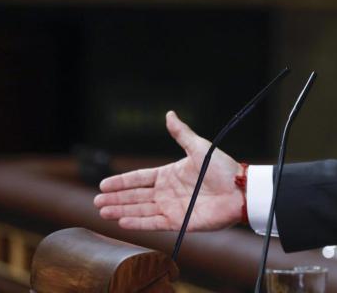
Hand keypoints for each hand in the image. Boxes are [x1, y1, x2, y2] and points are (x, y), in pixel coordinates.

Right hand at [94, 111, 243, 230]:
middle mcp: (168, 192)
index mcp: (170, 174)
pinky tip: (122, 222)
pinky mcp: (179, 222)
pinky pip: (153, 223)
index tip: (103, 184)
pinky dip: (138, 222)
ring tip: (103, 212)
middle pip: (136, 195)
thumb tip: (169, 113)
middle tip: (96, 201)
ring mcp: (172, 207)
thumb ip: (181, 133)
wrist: (239, 190)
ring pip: (140, 209)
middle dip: (116, 198)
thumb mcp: (199, 147)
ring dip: (122, 210)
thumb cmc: (222, 168)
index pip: (140, 178)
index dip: (121, 181)